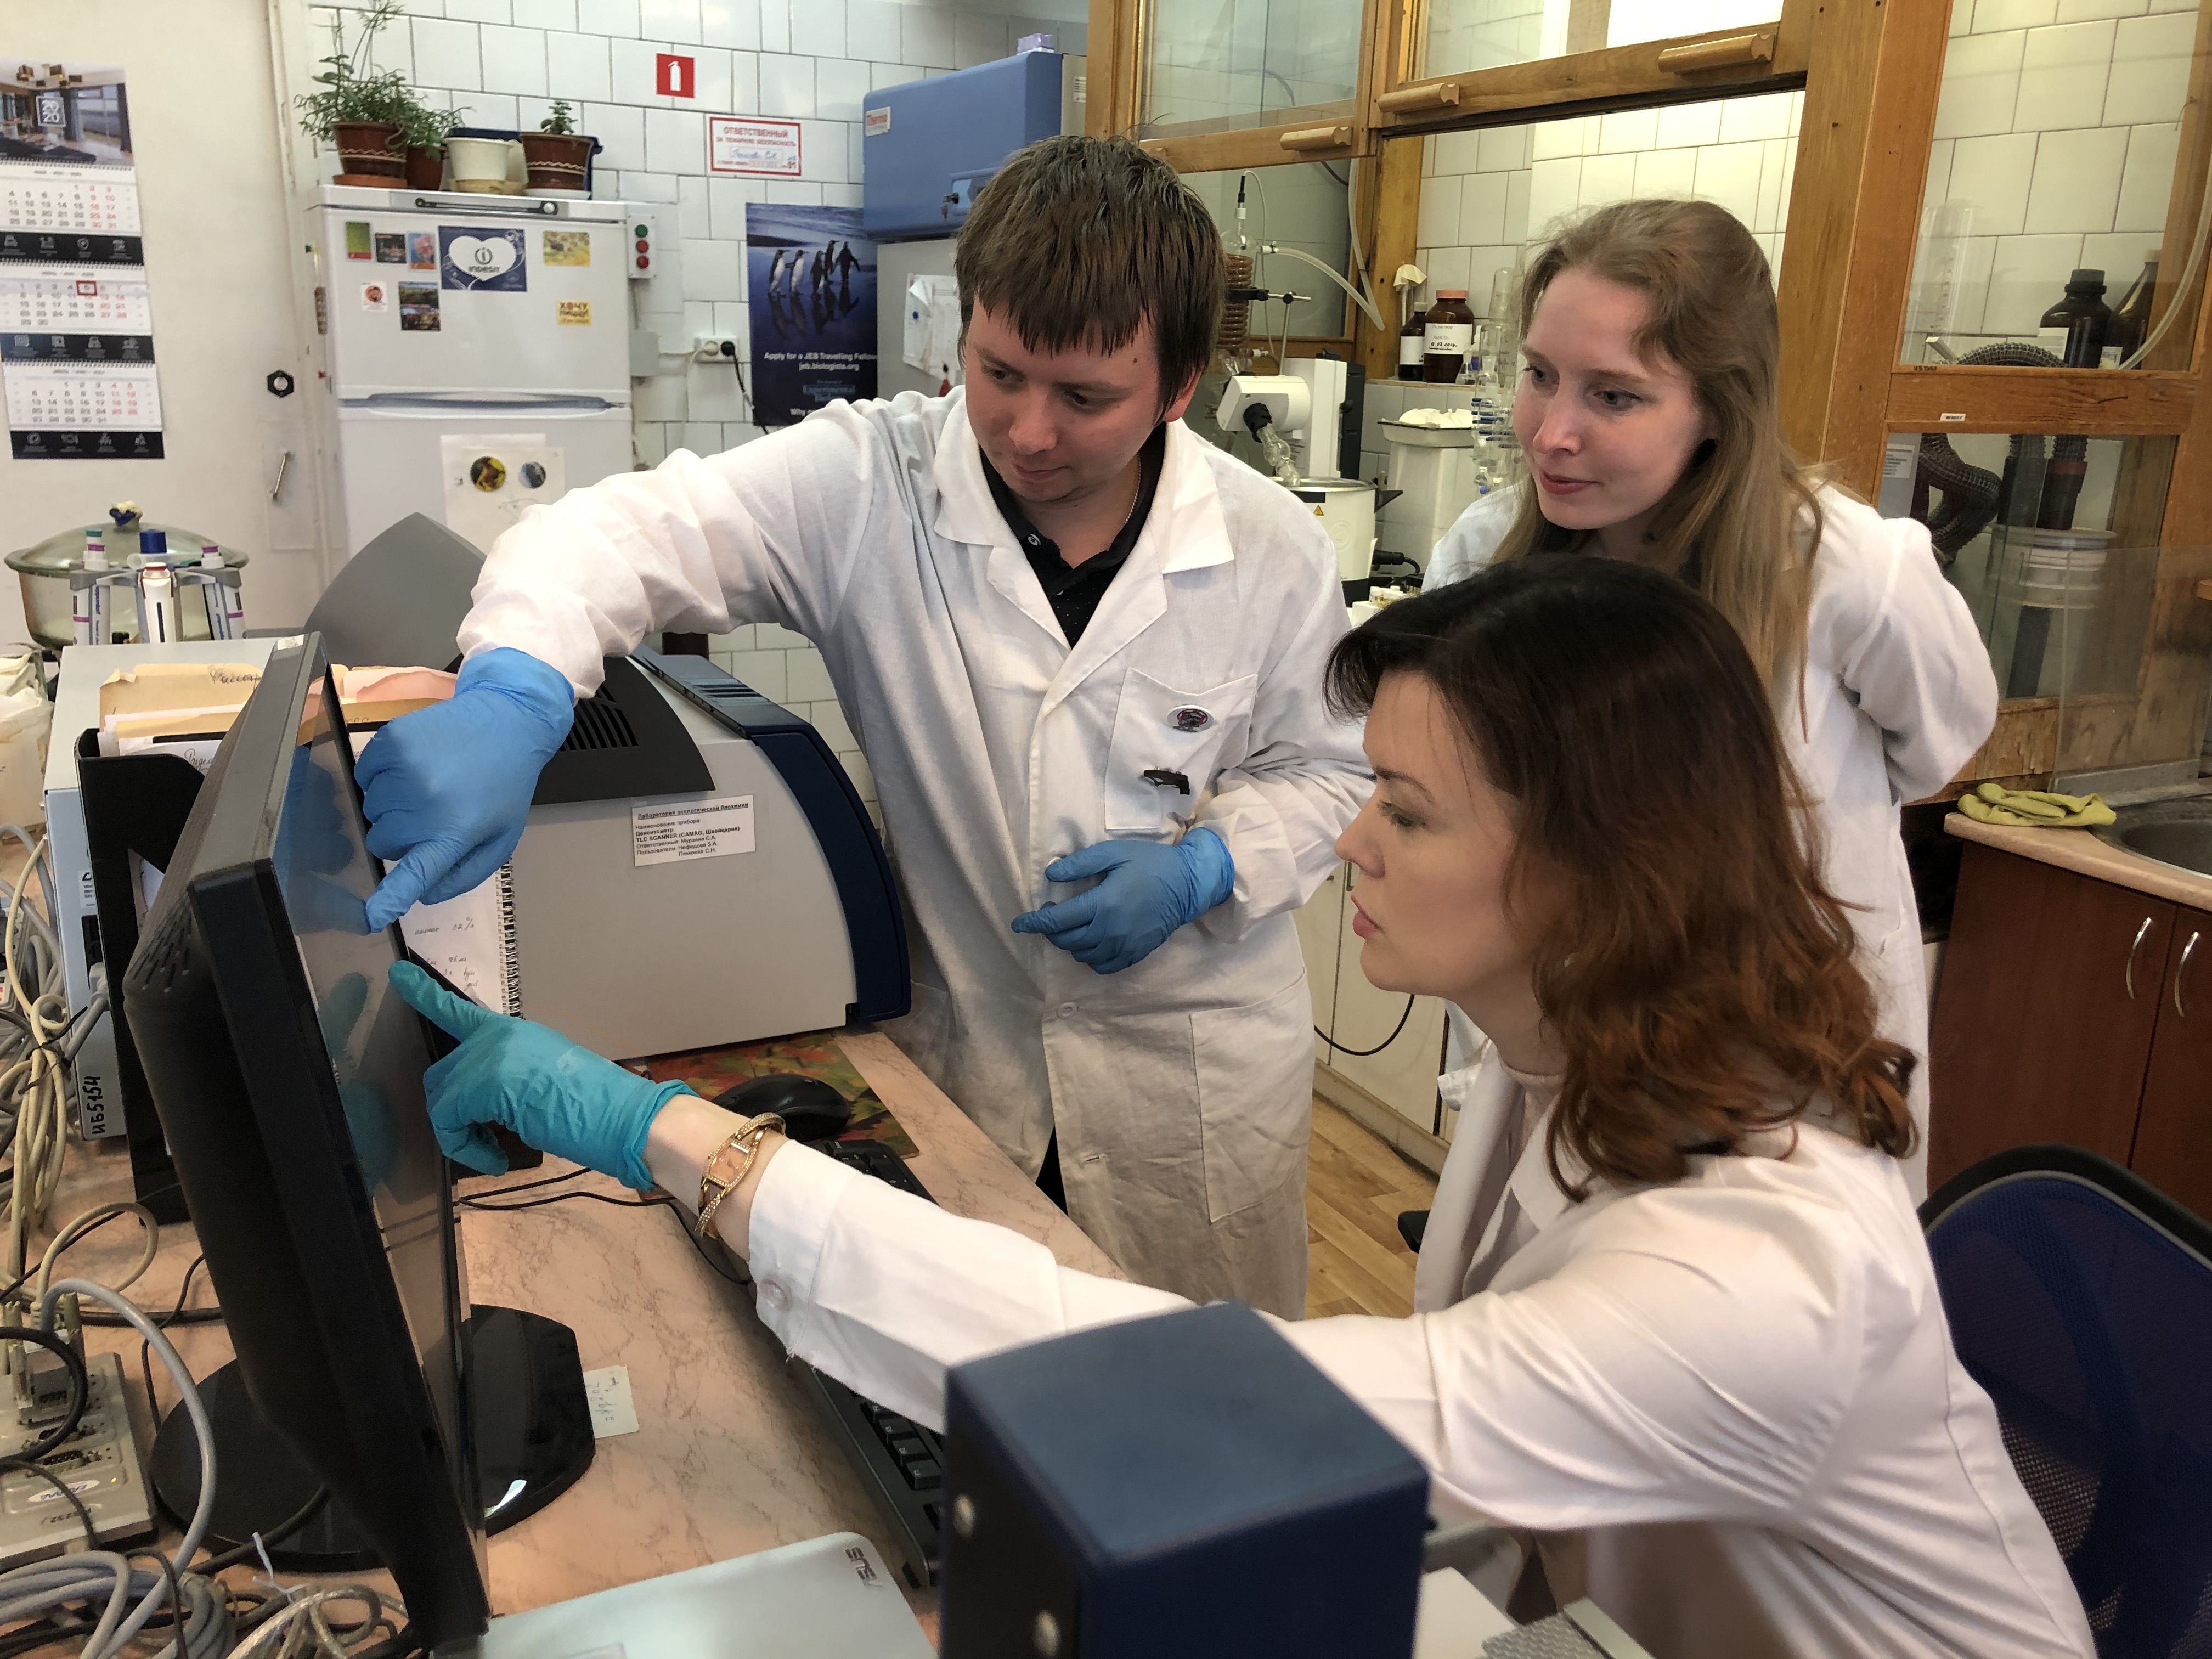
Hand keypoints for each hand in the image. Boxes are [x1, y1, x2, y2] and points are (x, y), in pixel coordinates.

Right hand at [360, 648, 574, 929]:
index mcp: (456, 832)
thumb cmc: (505, 785)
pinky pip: (364, 775)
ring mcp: (405, 770)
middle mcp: (426, 804)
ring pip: (371, 809)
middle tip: (432, 815)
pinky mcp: (391, 741)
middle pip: (382, 842)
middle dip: (400, 836)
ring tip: (429, 785)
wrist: (507, 720)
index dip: (391, 897)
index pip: (415, 873)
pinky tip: (414, 766)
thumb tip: (421, 895)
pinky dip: (381, 775)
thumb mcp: (500, 837)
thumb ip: (463, 873)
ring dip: (392, 805)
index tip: (371, 916)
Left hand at [388, 960, 689, 1186]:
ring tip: (493, 1154)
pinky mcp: (484, 1084)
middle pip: (443, 1074)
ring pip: (442, 1100)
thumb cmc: (597, 1108)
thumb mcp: (545, 1081)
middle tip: (484, 1142)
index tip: (398, 972)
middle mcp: (497, 1037)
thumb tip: (485, 1107)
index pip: (458, 1011)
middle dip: (452, 1113)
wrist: (623, 1117)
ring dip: (460, 1134)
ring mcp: (489, 1057)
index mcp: (514, 1033)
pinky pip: (449, 1122)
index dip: (423, 993)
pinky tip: (496, 1161)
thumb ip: (509, 1079)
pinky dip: (465, 1148)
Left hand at [1010, 828, 1233, 973]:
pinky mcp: (1135, 954)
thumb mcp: (1114, 853)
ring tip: (1072, 926)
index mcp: (1102, 904)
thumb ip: (1081, 864)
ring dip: (1070, 943)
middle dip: (1050, 931)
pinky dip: (1090, 958)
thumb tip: (1051, 874)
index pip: (1057, 921)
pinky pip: (1103, 966)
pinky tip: (1091, 943)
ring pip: (1082, 955)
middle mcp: (1110, 930)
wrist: (1187, 884)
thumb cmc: (1150, 864)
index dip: (1034, 923)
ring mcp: (1123, 945)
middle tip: (1051, 915)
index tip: (1018, 924)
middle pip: (1066, 941)